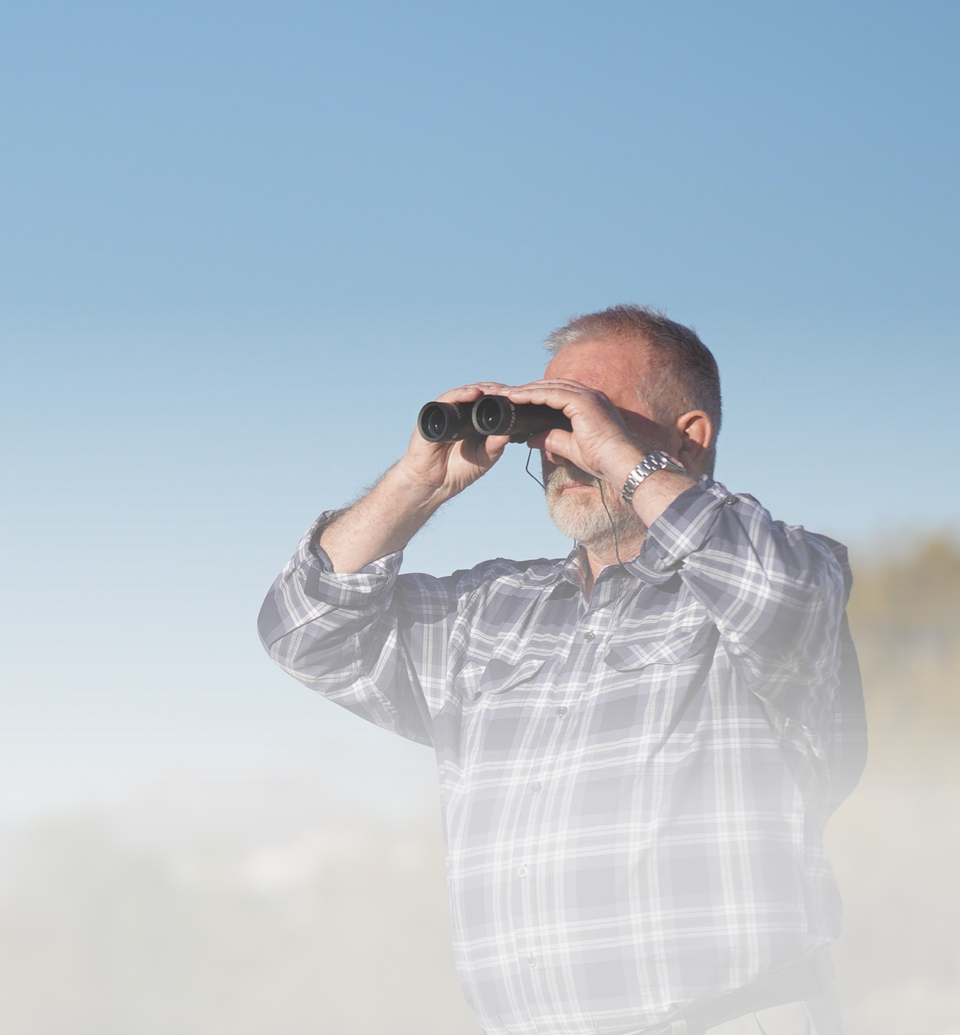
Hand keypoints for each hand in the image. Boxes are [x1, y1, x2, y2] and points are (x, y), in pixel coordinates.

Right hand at [395, 383, 511, 501]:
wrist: (433, 484)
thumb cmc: (458, 471)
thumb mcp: (483, 458)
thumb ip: (494, 447)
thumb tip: (508, 434)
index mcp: (475, 421)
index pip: (491, 402)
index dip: (504, 397)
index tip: (519, 398)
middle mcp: (461, 413)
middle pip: (480, 393)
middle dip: (496, 390)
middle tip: (510, 393)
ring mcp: (447, 412)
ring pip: (466, 392)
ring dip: (482, 389)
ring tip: (496, 391)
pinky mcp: (433, 415)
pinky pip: (447, 399)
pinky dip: (460, 394)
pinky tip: (474, 393)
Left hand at [502, 378, 649, 487]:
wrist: (619, 463)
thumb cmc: (601, 459)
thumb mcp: (569, 448)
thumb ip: (551, 439)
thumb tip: (530, 438)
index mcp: (589, 404)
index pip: (558, 393)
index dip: (537, 395)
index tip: (518, 401)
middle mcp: (590, 395)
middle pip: (553, 386)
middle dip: (529, 390)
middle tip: (508, 394)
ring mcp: (588, 396)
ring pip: (550, 387)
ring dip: (528, 390)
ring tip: (509, 394)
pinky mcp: (583, 402)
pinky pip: (552, 394)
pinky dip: (534, 395)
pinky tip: (519, 398)